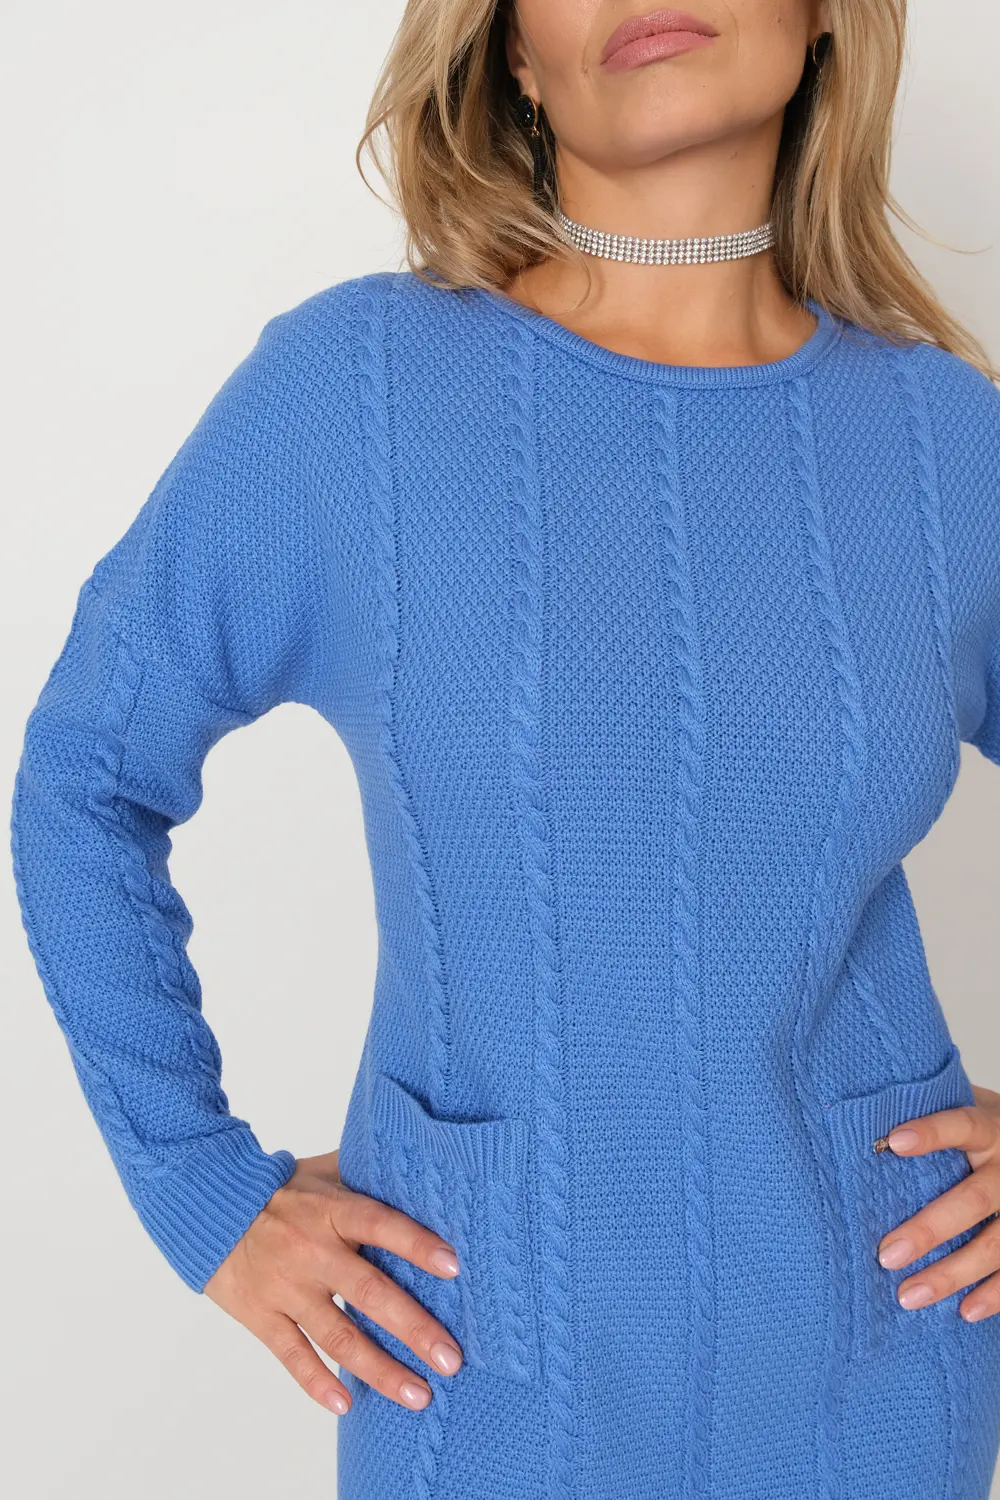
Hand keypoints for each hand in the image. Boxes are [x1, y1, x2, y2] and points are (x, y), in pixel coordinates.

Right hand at [203, 1147, 463, 1414]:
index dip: (416, 1244)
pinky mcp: (261, 1316)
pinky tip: (346, 1404)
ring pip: (338, 1335)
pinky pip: (292, 1355)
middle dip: (413, 1329)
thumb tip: (420, 1168)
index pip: (380, 1225)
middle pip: (369, 1292)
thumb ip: (367, 1174)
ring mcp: (286, 1288)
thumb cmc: (279, 1188)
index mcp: (331, 1211)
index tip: (454, 1266)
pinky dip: (317, 1383)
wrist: (208, 1206)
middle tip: (451, 1359)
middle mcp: (311, 1251)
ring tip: (419, 1395)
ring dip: (380, 1369)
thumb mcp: (324, 1171)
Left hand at [876, 1082, 999, 1320]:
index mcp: (990, 1129)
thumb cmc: (984, 1129)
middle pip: (972, 1201)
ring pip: (994, 1246)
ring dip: (951, 1275)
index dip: (931, 1133)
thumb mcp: (966, 1107)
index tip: (892, 1143)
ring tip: (907, 1295)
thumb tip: (861, 1118)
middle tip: (887, 1254)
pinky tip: (964, 1311)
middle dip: (929, 1230)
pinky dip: (993, 1295)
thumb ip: (928, 1112)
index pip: (961, 1126)